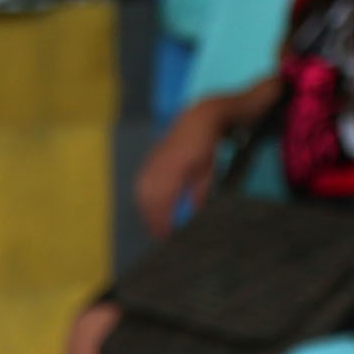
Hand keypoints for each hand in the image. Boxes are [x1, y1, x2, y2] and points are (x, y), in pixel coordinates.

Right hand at [136, 98, 230, 238]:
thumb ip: (202, 190)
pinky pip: (141, 184)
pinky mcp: (149, 161)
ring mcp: (152, 161)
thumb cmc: (210, 145)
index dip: (163, 219)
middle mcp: (160, 165)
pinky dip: (143, 199)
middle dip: (153, 219)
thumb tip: (196, 213)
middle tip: (161, 236)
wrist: (199, 118)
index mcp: (177, 167)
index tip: (167, 235)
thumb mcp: (211, 169)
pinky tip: (150, 208)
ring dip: (147, 211)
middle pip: (149, 198)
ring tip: (155, 225)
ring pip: (142, 192)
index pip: (164, 199)